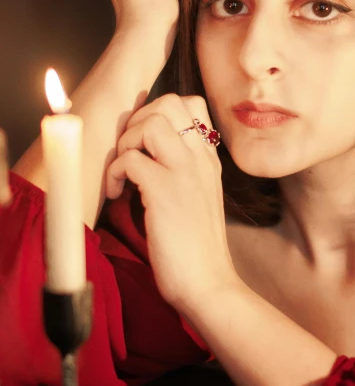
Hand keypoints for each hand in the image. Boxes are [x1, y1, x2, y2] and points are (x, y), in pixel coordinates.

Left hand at [105, 94, 236, 309]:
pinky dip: (114, 173)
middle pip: (169, 102)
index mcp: (209, 159)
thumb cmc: (197, 248)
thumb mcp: (199, 197)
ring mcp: (185, 172)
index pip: (191, 104)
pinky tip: (118, 194)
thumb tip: (147, 155)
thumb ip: (183, 171)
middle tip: (129, 151)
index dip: (159, 111)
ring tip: (123, 171)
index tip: (144, 141)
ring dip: (126, 141)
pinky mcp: (165, 191)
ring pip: (151, 122)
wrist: (208, 283)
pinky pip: (129, 160)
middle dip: (138, 119)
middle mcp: (200, 158)